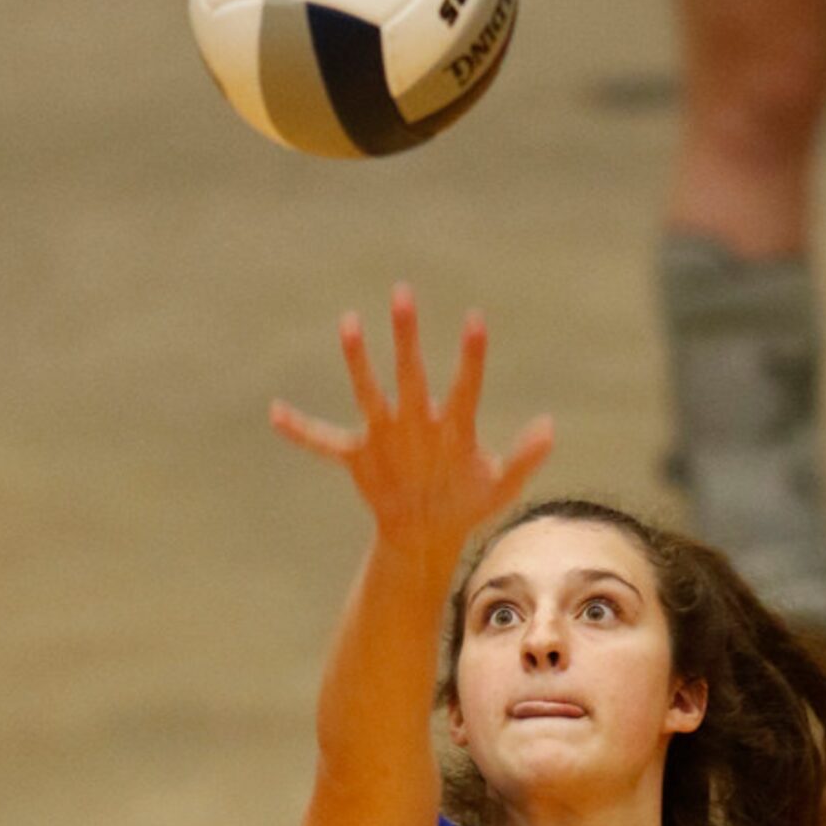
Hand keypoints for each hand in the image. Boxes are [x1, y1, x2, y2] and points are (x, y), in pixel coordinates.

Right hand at [269, 284, 553, 565]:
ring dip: (359, 360)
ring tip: (349, 323)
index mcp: (454, 425)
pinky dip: (300, 430)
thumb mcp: (500, 489)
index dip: (470, 356)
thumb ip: (525, 459)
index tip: (475, 320)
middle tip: (403, 293)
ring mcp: (385, 433)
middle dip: (407, 336)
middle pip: (412, 372)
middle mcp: (417, 419)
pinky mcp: (358, 454)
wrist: (426, 533)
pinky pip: (323, 440)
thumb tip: (549, 427)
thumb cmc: (466, 505)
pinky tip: (275, 413)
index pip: (465, 385)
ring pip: (369, 390)